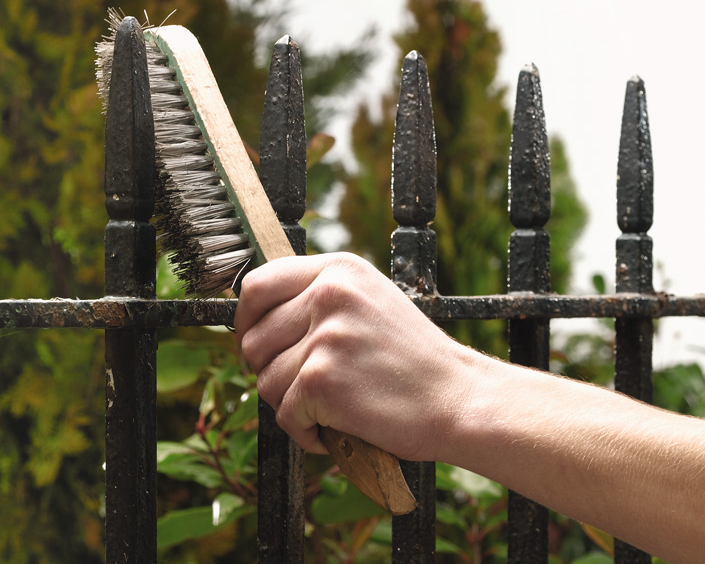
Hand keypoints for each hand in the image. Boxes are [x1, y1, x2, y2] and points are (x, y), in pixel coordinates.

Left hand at [233, 252, 477, 459]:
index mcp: (339, 271)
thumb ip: (318, 300)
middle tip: (302, 388)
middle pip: (253, 339)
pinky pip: (285, 415)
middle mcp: (329, 294)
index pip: (257, 284)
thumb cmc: (414, 361)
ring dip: (291, 405)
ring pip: (265, 380)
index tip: (254, 342)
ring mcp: (325, 336)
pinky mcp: (321, 379)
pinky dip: (305, 433)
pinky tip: (336, 429)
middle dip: (268, 370)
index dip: (245, 320)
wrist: (459, 399)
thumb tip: (254, 320)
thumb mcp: (370, 303)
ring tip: (332, 407)